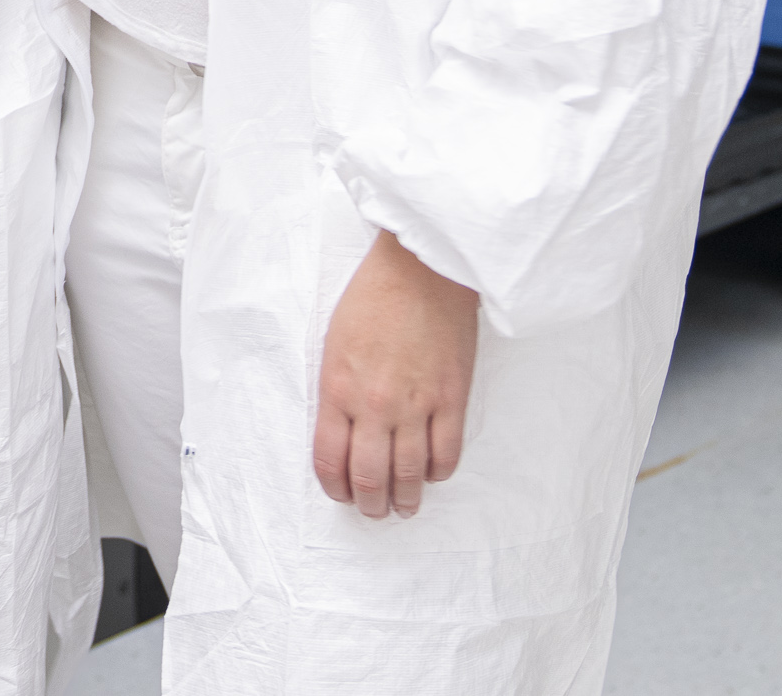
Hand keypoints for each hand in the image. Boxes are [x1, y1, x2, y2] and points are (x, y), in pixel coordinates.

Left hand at [313, 229, 477, 519]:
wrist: (421, 269)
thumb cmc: (373, 298)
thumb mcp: (334, 343)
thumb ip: (337, 391)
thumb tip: (343, 434)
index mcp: (338, 388)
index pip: (330, 460)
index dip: (335, 488)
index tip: (342, 495)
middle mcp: (375, 404)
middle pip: (370, 477)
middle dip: (370, 504)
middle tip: (374, 512)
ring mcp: (416, 404)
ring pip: (409, 475)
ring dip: (405, 499)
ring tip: (404, 507)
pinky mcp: (452, 399)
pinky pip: (446, 454)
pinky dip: (438, 472)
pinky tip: (432, 473)